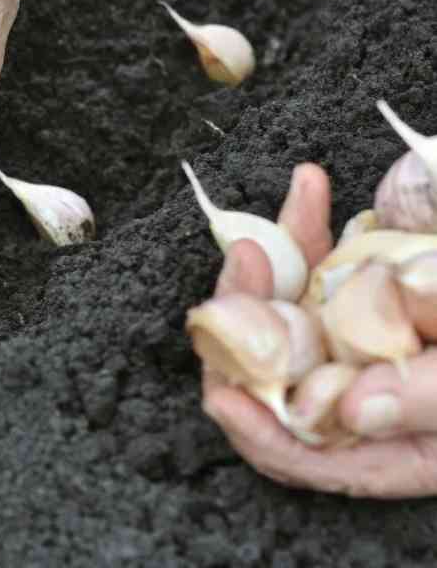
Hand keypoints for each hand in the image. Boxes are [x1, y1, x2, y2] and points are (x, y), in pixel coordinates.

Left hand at [203, 164, 436, 496]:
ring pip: (286, 310)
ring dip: (274, 259)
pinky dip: (309, 229)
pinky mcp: (365, 291)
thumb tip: (354, 411)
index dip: (260, 431)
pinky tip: (312, 185)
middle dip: (249, 318)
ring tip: (286, 211)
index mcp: (396, 447)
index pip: (308, 454)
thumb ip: (433, 396)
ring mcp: (359, 339)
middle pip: (276, 372)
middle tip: (249, 261)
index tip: (223, 396)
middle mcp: (363, 395)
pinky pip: (319, 265)